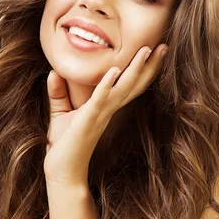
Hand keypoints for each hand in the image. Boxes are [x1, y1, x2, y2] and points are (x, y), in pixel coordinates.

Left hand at [44, 43, 167, 185]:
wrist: (63, 172)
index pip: (128, 86)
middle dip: (150, 66)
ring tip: (146, 50)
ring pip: (122, 89)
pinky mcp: (87, 121)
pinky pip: (99, 101)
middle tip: (165, 46)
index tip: (155, 50)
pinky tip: (114, 71)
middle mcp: (108, 111)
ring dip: (134, 70)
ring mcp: (100, 116)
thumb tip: (53, 72)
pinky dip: (106, 85)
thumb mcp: (60, 114)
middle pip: (134, 85)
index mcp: (105, 108)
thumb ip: (59, 94)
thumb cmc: (64, 145)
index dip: (143, 69)